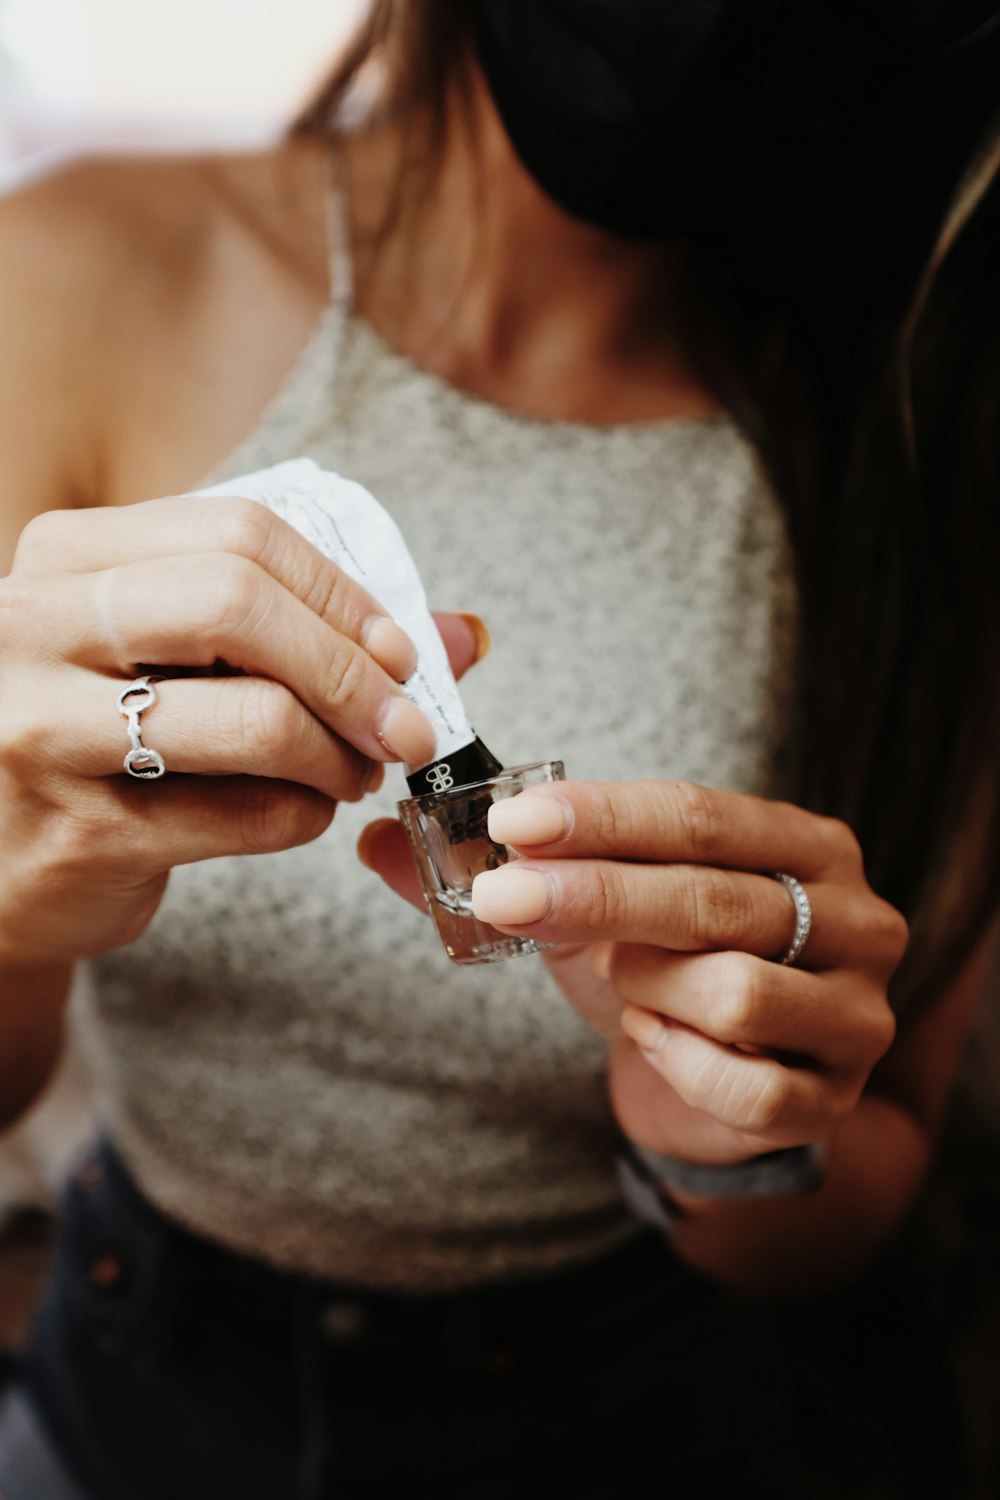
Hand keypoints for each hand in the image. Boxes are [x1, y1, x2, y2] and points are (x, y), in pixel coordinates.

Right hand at [0, 495, 480, 966]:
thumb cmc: (94, 736)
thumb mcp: (161, 655)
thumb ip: (298, 626)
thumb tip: (462, 635)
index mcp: (65, 558)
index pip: (238, 534)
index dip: (342, 594)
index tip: (398, 650)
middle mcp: (36, 628)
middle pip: (242, 604)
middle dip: (353, 671)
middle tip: (404, 726)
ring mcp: (48, 732)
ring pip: (257, 719)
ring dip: (341, 754)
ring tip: (355, 772)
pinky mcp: (83, 833)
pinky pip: (250, 815)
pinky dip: (306, 815)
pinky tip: (301, 812)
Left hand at [363, 780, 905, 1166]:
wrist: (716, 1080)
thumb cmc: (659, 968)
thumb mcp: (590, 906)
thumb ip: (497, 869)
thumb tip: (377, 838)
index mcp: (803, 844)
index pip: (702, 815)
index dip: (602, 816)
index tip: (512, 820)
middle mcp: (852, 916)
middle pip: (715, 897)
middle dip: (597, 896)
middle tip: (502, 895)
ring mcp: (856, 1010)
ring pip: (737, 994)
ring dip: (651, 989)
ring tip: (624, 984)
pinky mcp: (835, 1095)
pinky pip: (751, 1087)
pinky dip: (683, 1067)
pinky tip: (654, 1041)